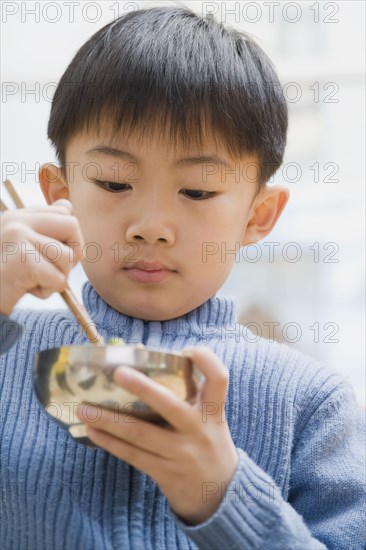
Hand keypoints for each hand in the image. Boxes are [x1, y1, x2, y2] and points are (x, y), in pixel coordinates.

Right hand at [0, 199, 83, 314]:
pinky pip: (59, 278)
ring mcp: (18, 236)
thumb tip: (67, 206)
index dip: (70, 237)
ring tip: (33, 280)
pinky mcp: (23, 258)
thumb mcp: (25, 248)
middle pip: (72, 225)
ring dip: (58, 276)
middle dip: (72, 253)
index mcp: (17, 216)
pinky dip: (48, 290)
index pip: (64, 210)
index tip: (52, 254)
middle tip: (51, 269)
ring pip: (68, 256)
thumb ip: (46, 228)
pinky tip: (26, 288)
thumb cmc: (6, 279)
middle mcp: (16, 220)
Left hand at [76, 346, 238, 524]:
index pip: (218, 378)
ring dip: (109, 419)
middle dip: (142, 387)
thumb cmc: (208, 444)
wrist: (221, 496)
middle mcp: (199, 430)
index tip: (185, 350)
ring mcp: (181, 453)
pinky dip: (110, 442)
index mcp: (213, 411)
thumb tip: (146, 362)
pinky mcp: (165, 473)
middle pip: (170, 405)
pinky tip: (92, 432)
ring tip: (83, 408)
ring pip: (140, 433)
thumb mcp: (210, 419)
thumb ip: (189, 395)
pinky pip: (133, 455)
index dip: (204, 359)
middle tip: (118, 372)